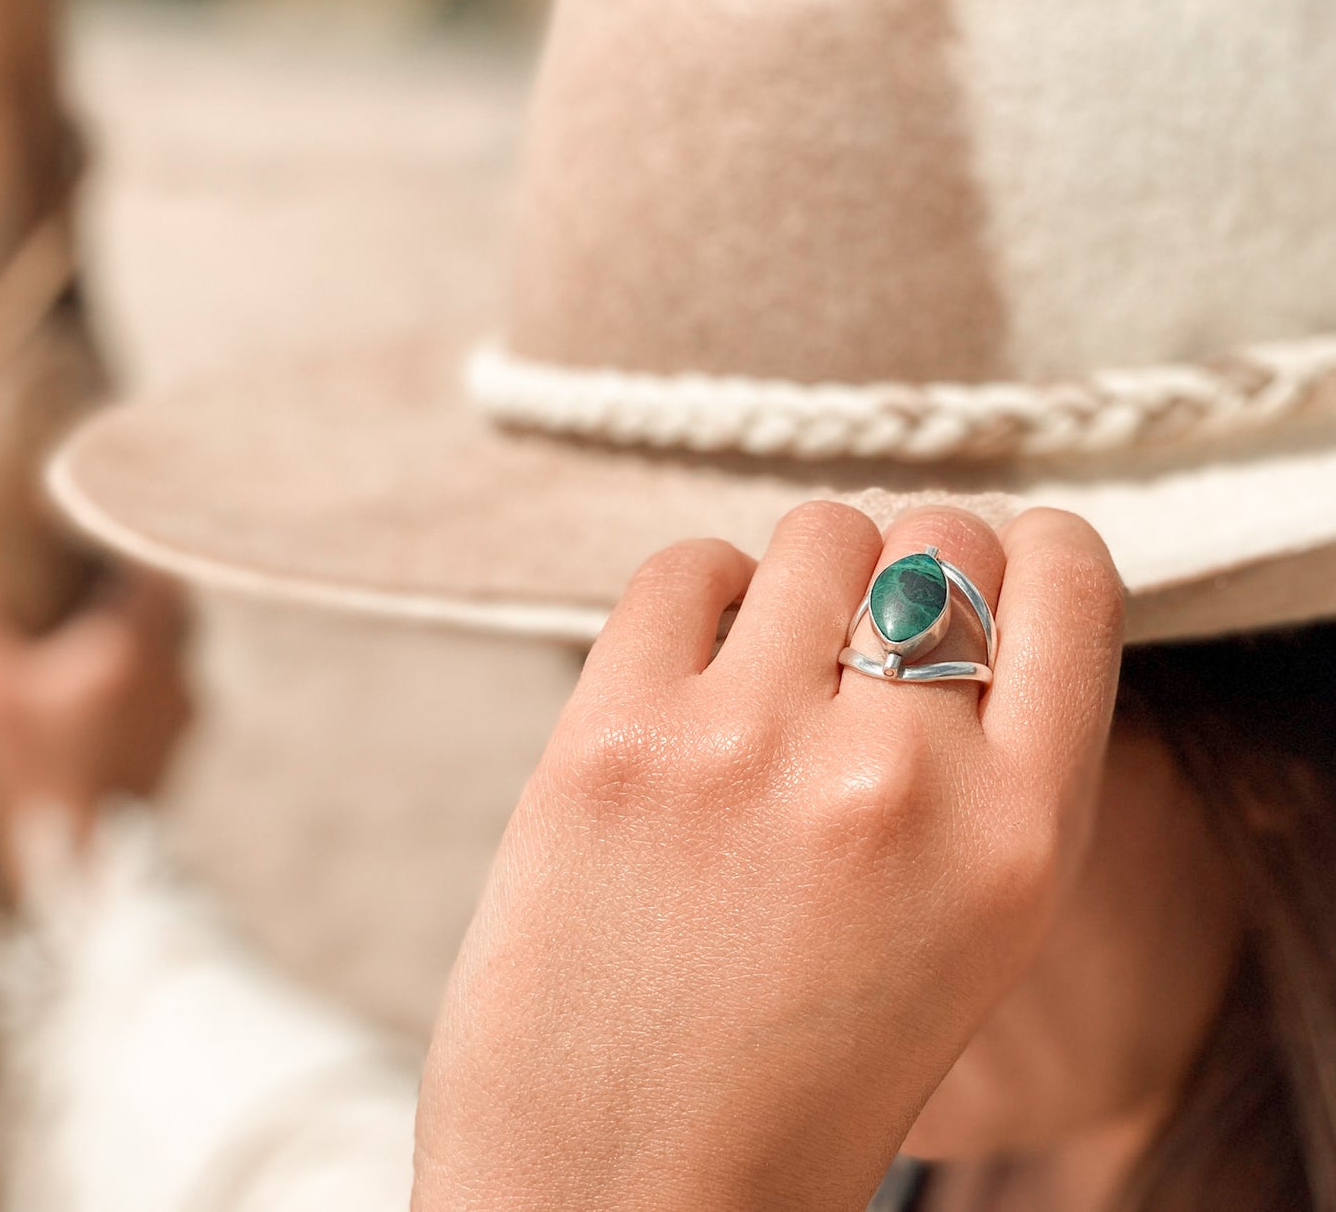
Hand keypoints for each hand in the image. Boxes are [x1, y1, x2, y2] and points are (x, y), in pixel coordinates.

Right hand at [0, 548, 192, 896]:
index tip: (92, 543)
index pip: (152, 568)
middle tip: (96, 577)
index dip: (125, 547)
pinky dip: (155, 661)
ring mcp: (188, 699)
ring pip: (183, 635)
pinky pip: (181, 674)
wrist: (86, 851)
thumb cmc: (35, 768)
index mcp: (133, 644)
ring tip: (101, 623)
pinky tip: (114, 677)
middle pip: (175, 597)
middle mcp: (174, 665)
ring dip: (149, 622)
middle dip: (139, 583)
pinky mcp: (189, 729)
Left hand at [412, 502, 1124, 1210]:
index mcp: (1017, 841)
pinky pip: (686, 566)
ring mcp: (747, 745)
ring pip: (819, 534)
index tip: (995, 560)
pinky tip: (690, 674)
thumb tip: (952, 593)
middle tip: (859, 637)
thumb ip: (982, 767)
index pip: (1067, 584)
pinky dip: (699, 596)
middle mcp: (896, 779)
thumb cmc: (798, 1073)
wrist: (620, 1192)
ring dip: (803, 582)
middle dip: (910, 568)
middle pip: (940, 535)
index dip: (1028, 552)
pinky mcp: (613, 732)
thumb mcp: (966, 935)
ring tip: (767, 669)